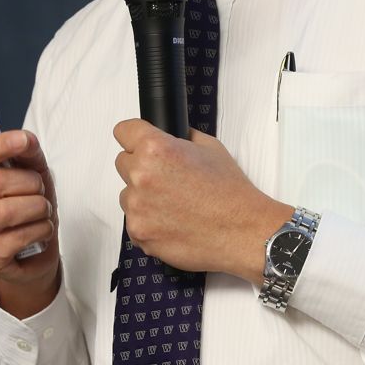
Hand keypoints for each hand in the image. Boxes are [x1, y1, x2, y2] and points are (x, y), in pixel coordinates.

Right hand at [0, 130, 59, 317]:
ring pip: (7, 211)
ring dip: (38, 207)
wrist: (27, 249)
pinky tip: (39, 228)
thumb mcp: (25, 170)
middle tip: (39, 188)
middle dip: (30, 182)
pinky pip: (18, 237)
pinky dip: (40, 229)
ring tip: (41, 208)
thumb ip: (25, 152)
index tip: (23, 139)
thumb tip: (27, 142)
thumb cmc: (20, 202)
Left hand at [113, 119, 290, 282]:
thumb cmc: (230, 192)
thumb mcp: (210, 147)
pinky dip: (148, 222)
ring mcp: (137, 207)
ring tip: (174, 204)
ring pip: (126, 194)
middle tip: (167, 178)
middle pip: (122, 163)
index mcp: (155, 149)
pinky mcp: (139, 233)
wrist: (242, 231)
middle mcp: (141, 175)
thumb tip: (169, 136)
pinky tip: (173, 222)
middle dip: (140, 167)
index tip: (138, 143)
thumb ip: (182, 139)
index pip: (123, 131)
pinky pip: (133, 222)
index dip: (134, 136)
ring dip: (142, 197)